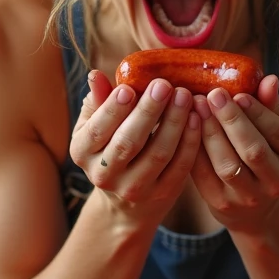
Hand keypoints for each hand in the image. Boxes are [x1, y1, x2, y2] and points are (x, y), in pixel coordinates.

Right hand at [69, 70, 200, 222]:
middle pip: (128, 142)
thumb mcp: (96, 128)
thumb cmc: (111, 149)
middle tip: (164, 85)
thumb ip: (98, 102)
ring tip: (184, 96)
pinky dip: (190, 140)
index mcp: (82, 152)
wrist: (126, 204)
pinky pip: (180, 165)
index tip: (129, 87)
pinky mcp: (162, 194)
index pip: (96, 130)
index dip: (112, 109)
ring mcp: (135, 188)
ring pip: (158, 154)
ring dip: (174, 122)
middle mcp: (104, 175)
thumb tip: (96, 75)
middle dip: (148, 112)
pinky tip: (196, 118)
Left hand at [190, 75, 278, 234]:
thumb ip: (271, 107)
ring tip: (196, 107)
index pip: (278, 133)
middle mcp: (277, 182)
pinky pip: (204, 176)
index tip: (237, 93)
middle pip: (253, 151)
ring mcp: (249, 197)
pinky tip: (186, 127)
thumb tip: (268, 79)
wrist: (257, 208)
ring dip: (209, 133)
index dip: (257, 112)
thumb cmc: (267, 156)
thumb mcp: (277, 133)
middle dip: (231, 121)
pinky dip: (194, 150)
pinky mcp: (222, 205)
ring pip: (227, 165)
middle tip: (212, 95)